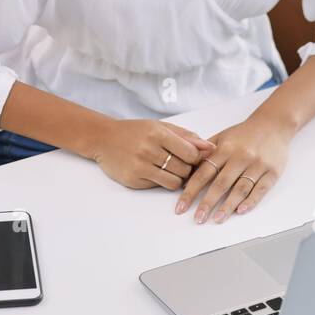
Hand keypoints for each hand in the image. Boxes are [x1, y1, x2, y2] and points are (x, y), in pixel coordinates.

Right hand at [88, 118, 214, 189]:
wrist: (104, 139)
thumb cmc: (135, 131)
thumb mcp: (161, 127)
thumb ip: (187, 137)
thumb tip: (211, 148)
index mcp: (158, 134)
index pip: (190, 153)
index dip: (196, 158)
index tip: (192, 156)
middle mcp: (148, 150)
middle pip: (184, 169)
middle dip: (187, 168)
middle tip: (180, 163)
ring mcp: (140, 167)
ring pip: (174, 182)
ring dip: (177, 178)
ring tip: (170, 168)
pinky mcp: (134, 181)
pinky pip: (159, 186)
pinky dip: (162, 181)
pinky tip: (155, 171)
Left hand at [175, 114, 294, 222]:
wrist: (274, 124)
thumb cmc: (245, 133)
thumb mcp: (222, 136)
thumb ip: (205, 153)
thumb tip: (186, 174)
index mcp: (225, 148)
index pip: (204, 173)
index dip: (191, 191)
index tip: (181, 207)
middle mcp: (241, 156)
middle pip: (221, 183)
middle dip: (207, 203)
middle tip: (197, 219)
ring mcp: (258, 165)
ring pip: (240, 188)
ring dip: (228, 206)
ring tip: (217, 219)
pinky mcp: (273, 172)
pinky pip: (261, 189)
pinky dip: (251, 201)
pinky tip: (240, 211)